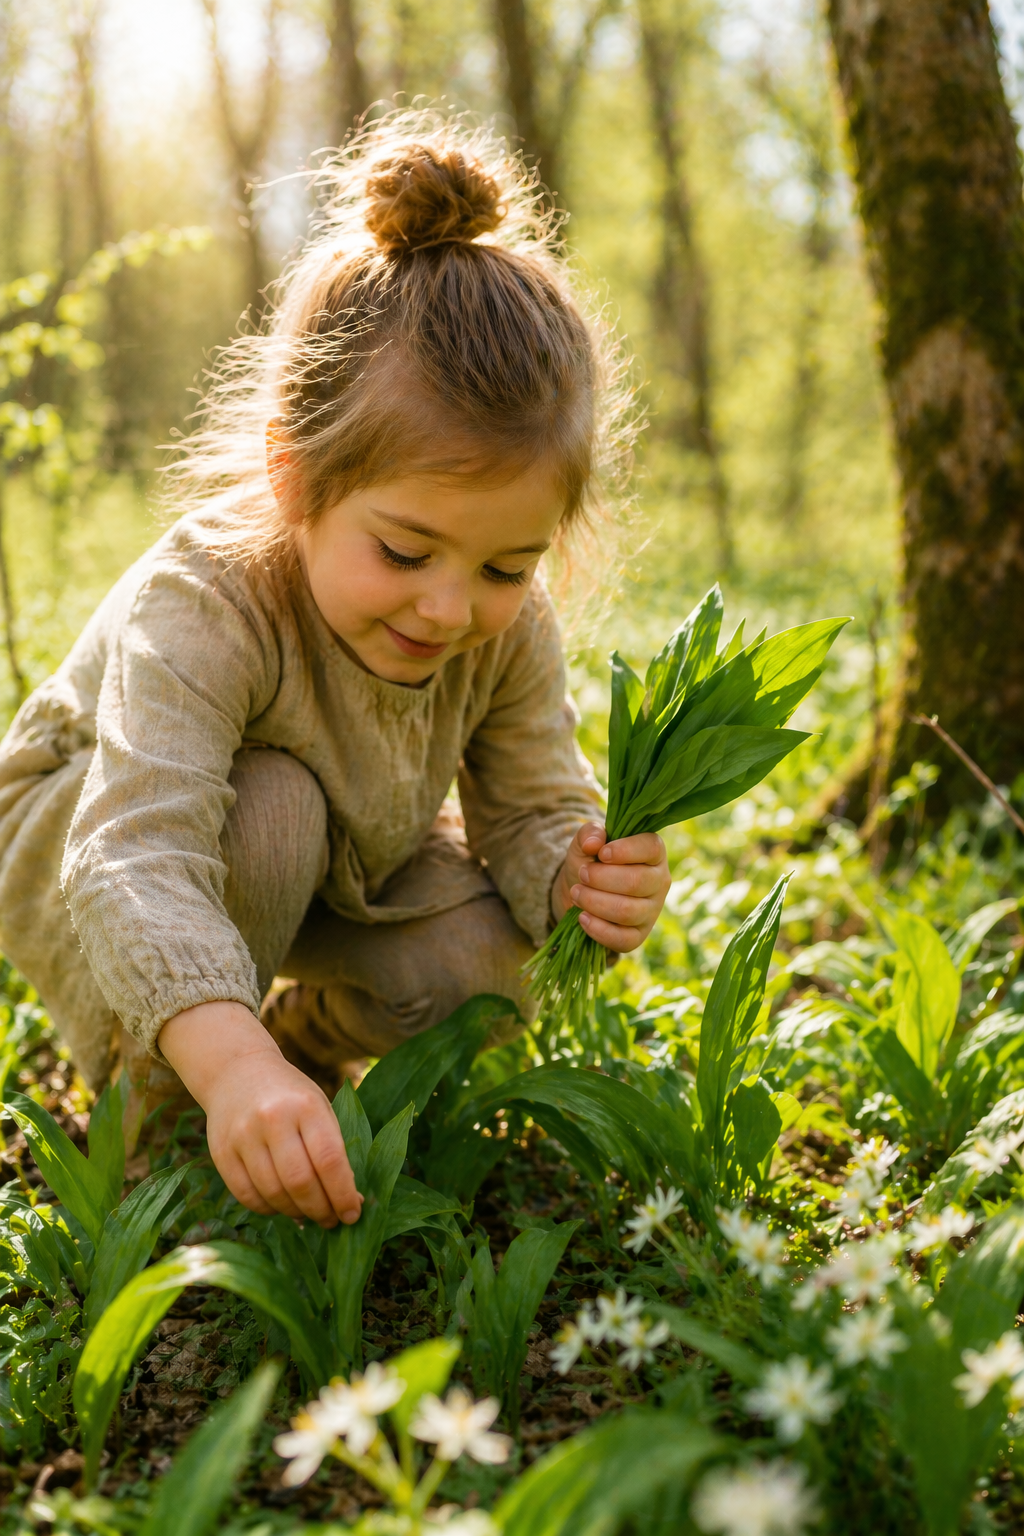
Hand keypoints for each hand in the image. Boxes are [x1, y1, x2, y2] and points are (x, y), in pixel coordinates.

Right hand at [159, 1001, 362, 1227]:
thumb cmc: (290, 1095)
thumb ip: (334, 1151)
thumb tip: (352, 1200)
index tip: (353, 1214)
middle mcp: (273, 1119)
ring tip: (308, 1214)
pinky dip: (269, 1209)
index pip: (329, 1160)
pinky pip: (247, 1196)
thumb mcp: (319, 1108)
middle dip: (320, 1210)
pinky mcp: (221, 1152)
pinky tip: (281, 1206)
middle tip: (331, 1220)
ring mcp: (243, 1135)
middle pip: (300, 1182)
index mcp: (306, 1105)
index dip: (343, 1194)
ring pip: (273, 1193)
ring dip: (296, 1213)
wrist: (237, 1071)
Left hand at [551, 822, 670, 952]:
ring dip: (595, 902)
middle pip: (636, 882)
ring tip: (576, 893)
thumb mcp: (586, 842)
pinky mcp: (638, 936)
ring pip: (627, 911)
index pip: (651, 848)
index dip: (625, 851)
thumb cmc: (590, 861)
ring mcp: (651, 911)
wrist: (580, 891)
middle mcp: (659, 882)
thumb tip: (594, 842)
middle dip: (601, 878)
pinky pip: (623, 939)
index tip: (601, 854)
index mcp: (653, 853)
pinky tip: (582, 917)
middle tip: (581, 874)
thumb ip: (590, 833)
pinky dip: (598, 929)